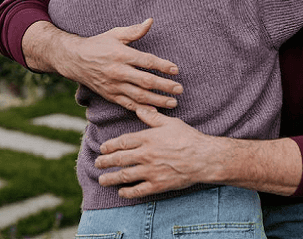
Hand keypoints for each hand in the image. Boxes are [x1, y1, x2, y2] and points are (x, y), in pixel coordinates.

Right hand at [26, 19, 182, 110]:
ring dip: (157, 100)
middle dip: (165, 86)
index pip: (147, 61)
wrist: (74, 60)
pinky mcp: (109, 95)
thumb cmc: (98, 44)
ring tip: (173, 102)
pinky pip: (127, 104)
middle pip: (146, 81)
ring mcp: (113, 85)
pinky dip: (142, 109)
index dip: (163, 66)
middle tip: (180, 89)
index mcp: (121, 55)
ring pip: (139, 95)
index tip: (176, 70)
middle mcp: (118, 71)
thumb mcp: (115, 34)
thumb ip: (134, 31)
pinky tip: (155, 112)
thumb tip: (151, 21)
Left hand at [95, 107, 217, 197]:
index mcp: (148, 139)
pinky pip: (138, 190)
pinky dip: (127, 192)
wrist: (204, 158)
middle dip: (105, 162)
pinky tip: (121, 192)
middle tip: (98, 163)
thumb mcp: (171, 123)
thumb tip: (140, 109)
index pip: (122, 142)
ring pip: (124, 176)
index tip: (103, 148)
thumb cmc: (189, 138)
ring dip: (110, 178)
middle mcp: (146, 155)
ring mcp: (150, 171)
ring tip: (102, 179)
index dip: (110, 146)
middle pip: (119, 159)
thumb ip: (153, 117)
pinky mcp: (157, 184)